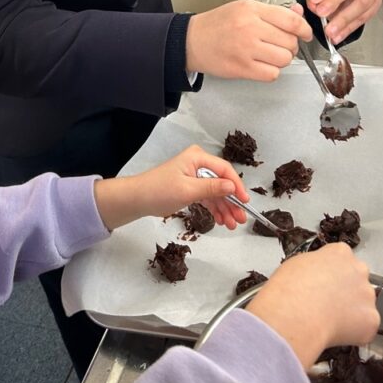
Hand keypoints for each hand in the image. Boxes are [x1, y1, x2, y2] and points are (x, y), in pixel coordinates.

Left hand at [93, 145, 250, 231]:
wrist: (138, 199)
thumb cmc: (160, 190)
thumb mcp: (188, 190)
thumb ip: (212, 188)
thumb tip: (233, 186)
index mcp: (198, 157)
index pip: (224, 170)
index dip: (236, 186)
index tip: (245, 202)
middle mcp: (198, 164)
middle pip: (222, 182)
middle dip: (232, 201)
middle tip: (241, 219)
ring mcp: (195, 176)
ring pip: (216, 192)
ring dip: (225, 208)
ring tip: (232, 224)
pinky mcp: (191, 187)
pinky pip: (207, 197)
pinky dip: (215, 209)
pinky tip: (221, 220)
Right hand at [186, 1, 311, 81]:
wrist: (192, 41)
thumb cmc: (217, 24)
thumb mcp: (245, 9)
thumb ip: (273, 12)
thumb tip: (298, 14)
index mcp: (252, 10)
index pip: (291, 20)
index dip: (304, 29)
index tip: (305, 34)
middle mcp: (250, 28)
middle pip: (290, 41)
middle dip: (290, 45)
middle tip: (280, 45)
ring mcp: (246, 49)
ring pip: (284, 59)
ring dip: (281, 59)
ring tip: (269, 55)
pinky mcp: (242, 68)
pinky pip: (272, 74)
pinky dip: (271, 71)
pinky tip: (261, 65)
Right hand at [245, 244, 378, 369]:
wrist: (296, 314)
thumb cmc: (290, 288)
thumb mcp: (297, 264)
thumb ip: (315, 266)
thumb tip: (316, 276)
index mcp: (340, 253)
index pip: (342, 259)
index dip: (332, 274)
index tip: (324, 283)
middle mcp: (359, 270)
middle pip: (357, 280)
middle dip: (347, 291)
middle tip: (329, 304)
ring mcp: (368, 295)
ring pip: (363, 305)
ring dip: (351, 313)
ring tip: (329, 320)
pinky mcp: (372, 320)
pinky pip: (365, 328)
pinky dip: (354, 333)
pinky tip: (335, 332)